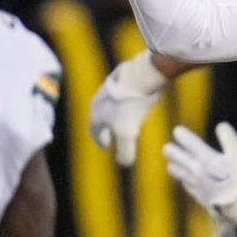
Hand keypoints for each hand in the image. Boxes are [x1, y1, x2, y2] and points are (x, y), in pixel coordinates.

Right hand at [89, 49, 167, 165]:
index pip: (95, 131)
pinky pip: (121, 93)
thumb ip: (125, 150)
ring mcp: (109, 87)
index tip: (106, 145)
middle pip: (100, 117)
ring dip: (115, 113)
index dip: (101, 140)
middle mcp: (98, 100)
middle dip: (106, 127)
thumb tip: (125, 163)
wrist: (141, 73)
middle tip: (111, 133)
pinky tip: (135, 101)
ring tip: (124, 118)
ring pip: (110, 104)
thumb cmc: (131, 104)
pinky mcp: (122, 77)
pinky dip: (124, 101)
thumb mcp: (128, 132)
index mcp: (96, 114)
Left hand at [164, 123, 236, 230]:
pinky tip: (185, 183)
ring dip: (175, 168)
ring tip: (170, 165)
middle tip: (166, 148)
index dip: (184, 137)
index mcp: (206, 159)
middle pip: (182, 160)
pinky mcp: (201, 198)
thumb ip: (229, 138)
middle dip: (174, 153)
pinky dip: (184, 182)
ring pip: (182, 175)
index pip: (192, 145)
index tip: (176, 130)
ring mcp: (198, 187)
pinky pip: (188, 188)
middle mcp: (197, 172)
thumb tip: (220, 125)